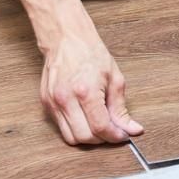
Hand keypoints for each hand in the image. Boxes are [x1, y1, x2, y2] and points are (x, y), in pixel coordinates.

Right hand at [40, 29, 142, 144]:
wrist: (66, 39)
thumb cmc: (92, 54)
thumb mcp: (115, 79)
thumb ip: (121, 108)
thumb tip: (132, 129)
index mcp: (86, 92)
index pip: (100, 127)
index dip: (115, 136)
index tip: (124, 135)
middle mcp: (66, 100)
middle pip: (84, 137)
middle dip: (102, 139)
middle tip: (113, 131)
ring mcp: (53, 103)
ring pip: (70, 137)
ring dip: (88, 137)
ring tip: (100, 125)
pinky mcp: (45, 104)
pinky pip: (61, 128)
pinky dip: (76, 128)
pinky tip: (86, 118)